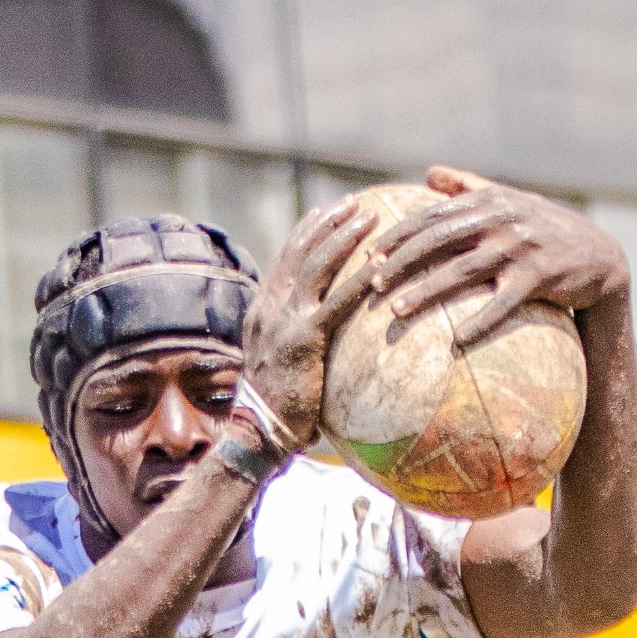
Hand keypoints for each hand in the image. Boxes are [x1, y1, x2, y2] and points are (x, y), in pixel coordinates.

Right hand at [240, 196, 384, 449]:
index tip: (327, 212)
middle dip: (329, 223)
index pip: (285, 259)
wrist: (257, 432)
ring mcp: (284, 321)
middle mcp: (269, 308)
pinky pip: (336, 302)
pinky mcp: (302, 339)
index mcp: (263, 310)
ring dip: (344, 237)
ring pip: (316, 266)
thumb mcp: (279, 363)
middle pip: (301, 252)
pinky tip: (380, 266)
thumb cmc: (276, 407)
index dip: (307, 231)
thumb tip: (320, 337)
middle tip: (355, 205)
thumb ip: (296, 340)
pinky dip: (358, 280)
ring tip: (369, 219)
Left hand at [369, 166, 628, 344]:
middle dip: (402, 261)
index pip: (433, 215)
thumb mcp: (510, 201)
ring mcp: (520, 247)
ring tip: (396, 310)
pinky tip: (455, 341)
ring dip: (427, 291)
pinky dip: (479, 322)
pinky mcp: (540, 276)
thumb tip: (430, 172)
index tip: (369, 254)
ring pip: (463, 271)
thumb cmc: (544, 231)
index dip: (399, 234)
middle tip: (372, 283)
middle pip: (440, 240)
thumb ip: (469, 188)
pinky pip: (503, 303)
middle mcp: (501, 219)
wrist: (599, 255)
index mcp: (489, 200)